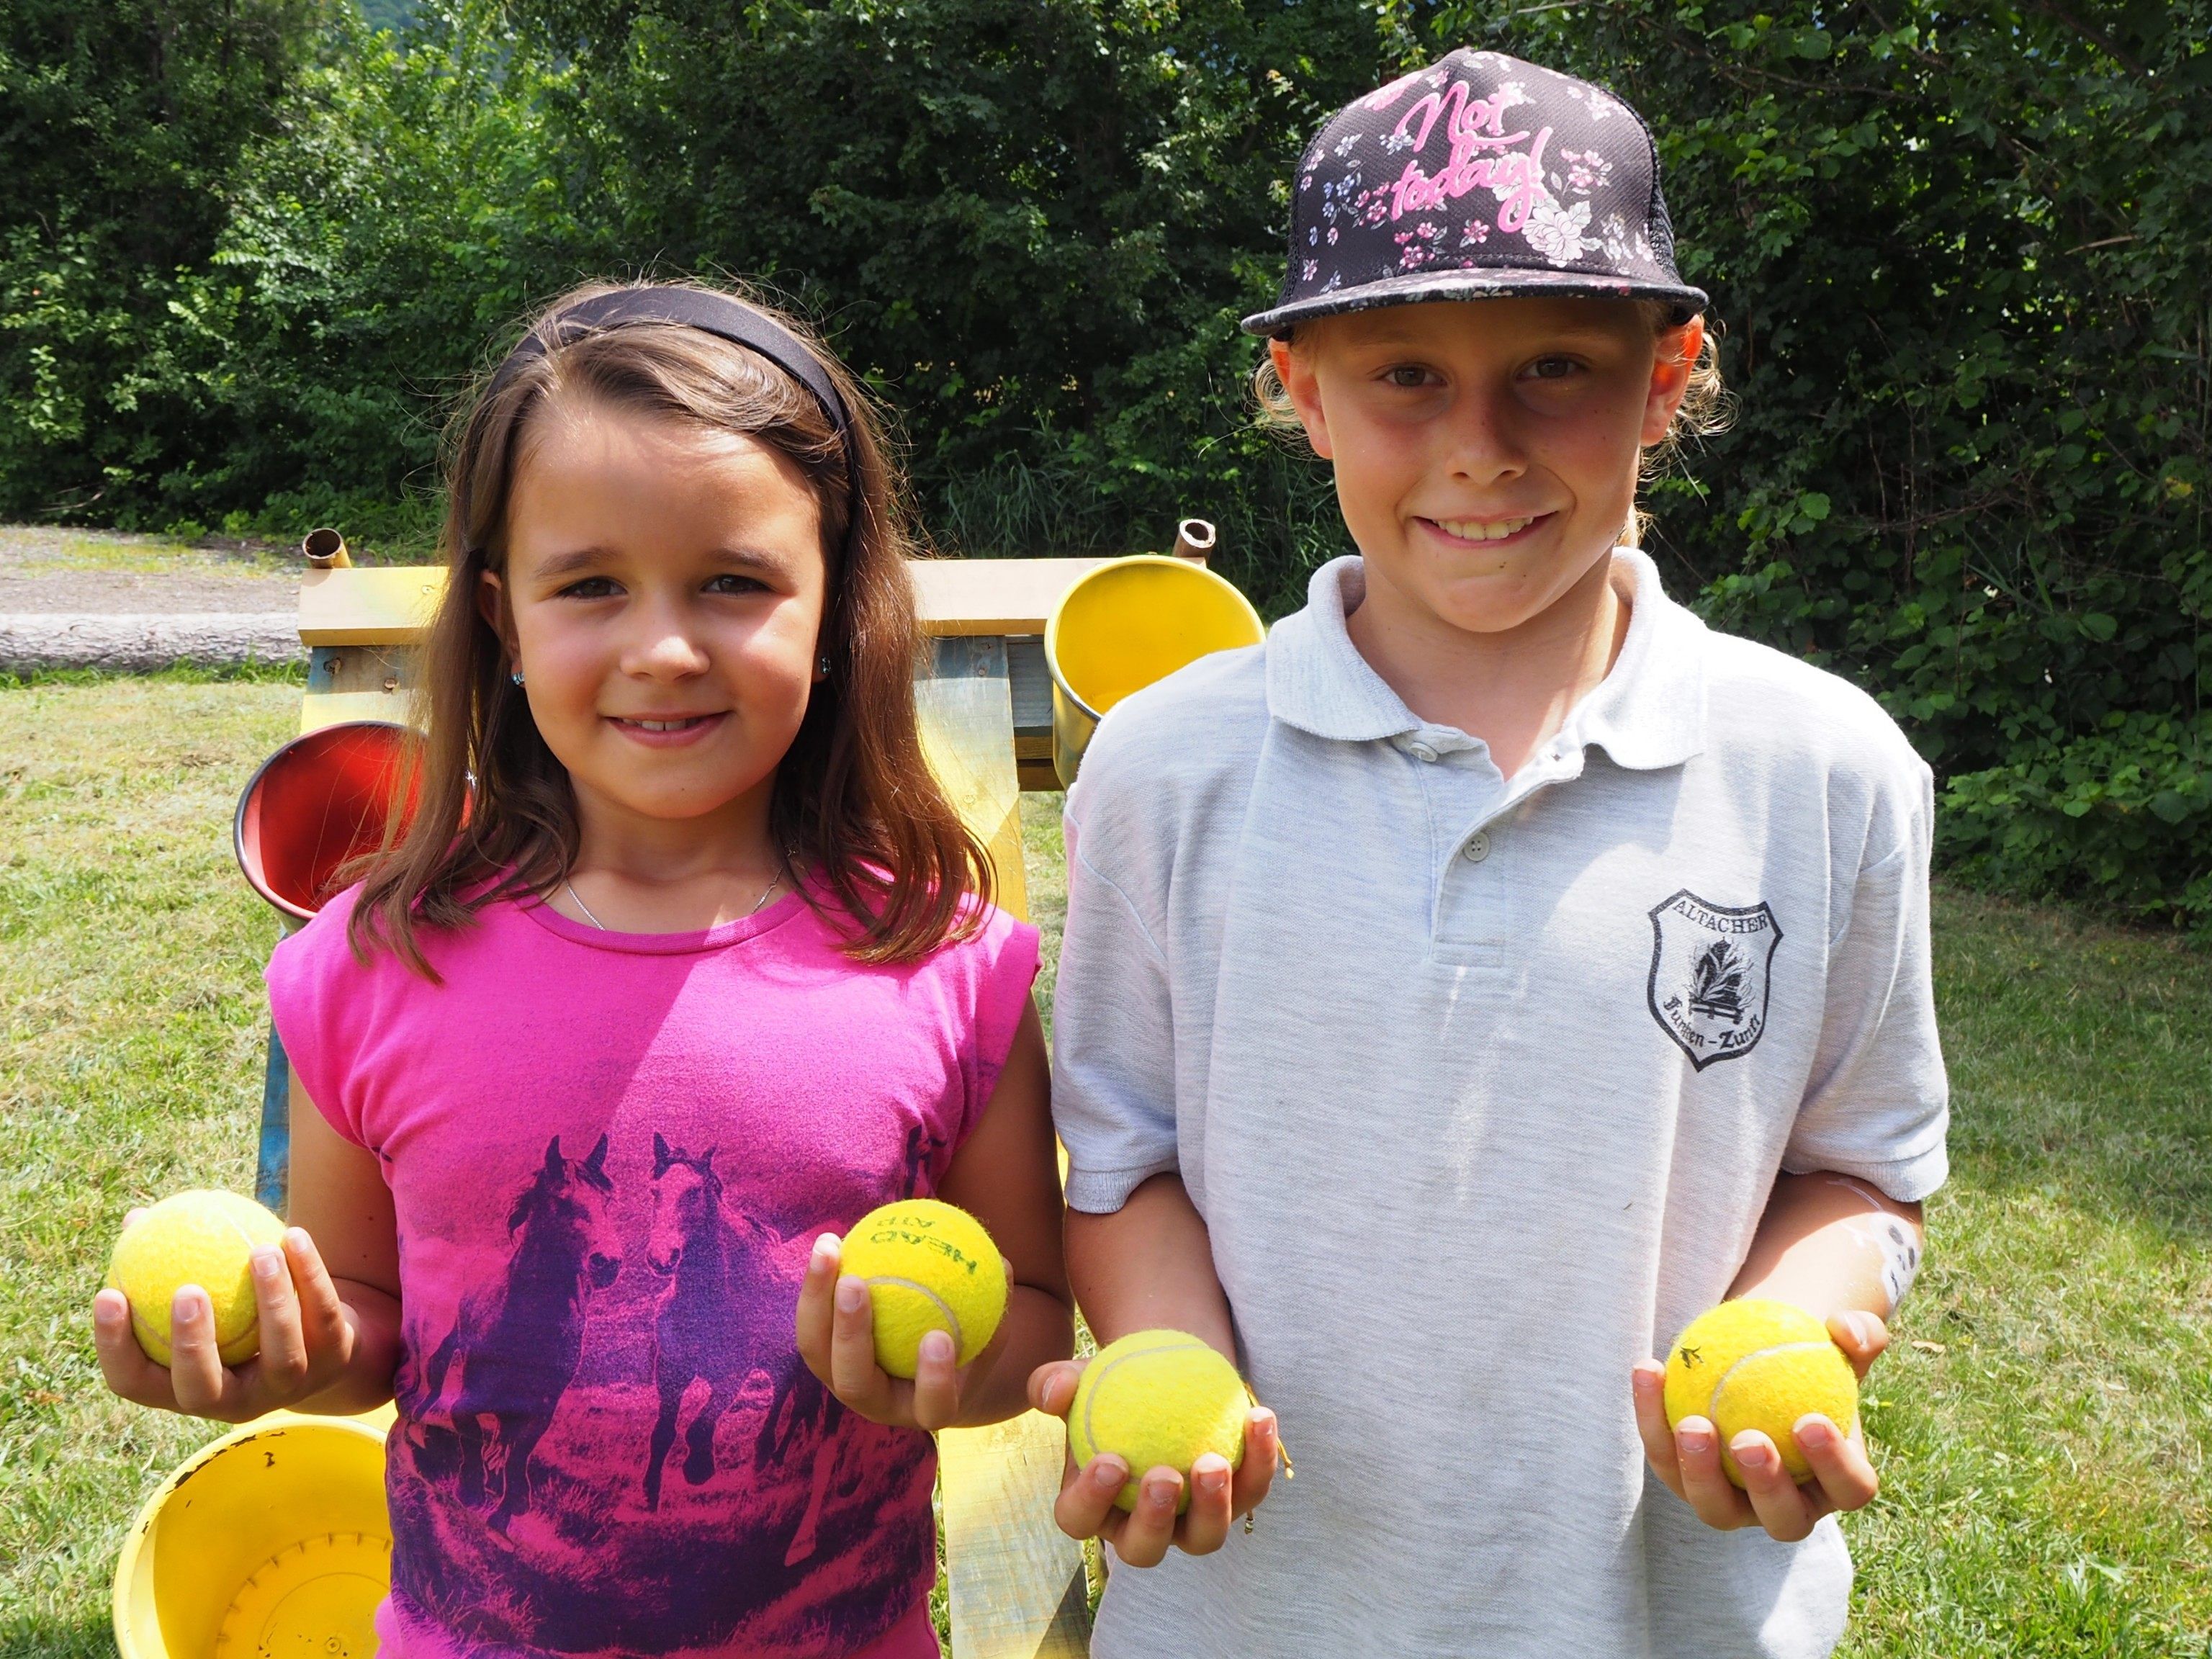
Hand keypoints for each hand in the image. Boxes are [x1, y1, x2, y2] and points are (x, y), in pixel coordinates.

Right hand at [93, 1215, 358, 1423]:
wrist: (324, 1342)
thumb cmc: (239, 1314)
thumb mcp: (204, 1297)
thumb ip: (169, 1265)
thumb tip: (136, 1217)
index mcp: (183, 1389)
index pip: (134, 1382)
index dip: (114, 1346)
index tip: (107, 1293)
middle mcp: (232, 1402)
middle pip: (201, 1389)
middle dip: (191, 1345)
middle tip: (186, 1290)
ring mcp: (286, 1387)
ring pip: (280, 1355)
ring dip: (270, 1300)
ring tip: (259, 1251)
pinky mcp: (334, 1361)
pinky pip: (323, 1317)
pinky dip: (311, 1276)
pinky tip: (295, 1236)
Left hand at [795, 1233, 980, 1431]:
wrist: (923, 1372)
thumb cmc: (968, 1347)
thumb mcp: (989, 1334)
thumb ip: (996, 1307)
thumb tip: (1003, 1264)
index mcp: (926, 1410)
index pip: (932, 1405)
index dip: (934, 1379)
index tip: (939, 1337)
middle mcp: (876, 1405)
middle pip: (854, 1383)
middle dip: (851, 1334)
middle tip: (856, 1282)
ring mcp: (841, 1383)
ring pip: (816, 1351)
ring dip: (817, 1299)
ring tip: (829, 1249)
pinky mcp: (820, 1359)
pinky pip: (811, 1321)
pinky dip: (816, 1284)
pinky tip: (830, 1241)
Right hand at [1027, 1354, 1282, 1566]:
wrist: (1163, 1375)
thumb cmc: (1110, 1383)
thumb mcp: (1078, 1377)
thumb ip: (1056, 1383)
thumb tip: (1056, 1392)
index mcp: (1093, 1506)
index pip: (1080, 1519)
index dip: (1091, 1500)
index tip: (1111, 1461)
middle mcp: (1141, 1526)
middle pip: (1144, 1548)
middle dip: (1154, 1522)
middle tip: (1165, 1477)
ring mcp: (1192, 1521)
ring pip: (1204, 1537)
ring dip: (1212, 1506)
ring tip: (1213, 1463)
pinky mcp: (1235, 1500)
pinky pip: (1251, 1488)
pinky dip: (1258, 1458)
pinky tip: (1259, 1416)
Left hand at [1633, 1308, 1890, 1541]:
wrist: (1761, 1363)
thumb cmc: (1812, 1357)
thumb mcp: (1841, 1341)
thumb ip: (1858, 1332)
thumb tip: (1845, 1328)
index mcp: (1837, 1482)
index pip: (1849, 1487)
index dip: (1834, 1465)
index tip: (1810, 1421)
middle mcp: (1787, 1507)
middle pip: (1782, 1519)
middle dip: (1766, 1486)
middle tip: (1747, 1440)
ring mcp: (1734, 1503)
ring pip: (1715, 1507)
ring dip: (1700, 1471)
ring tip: (1692, 1423)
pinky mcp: (1686, 1482)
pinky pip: (1665, 1458)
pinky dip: (1653, 1418)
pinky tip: (1649, 1370)